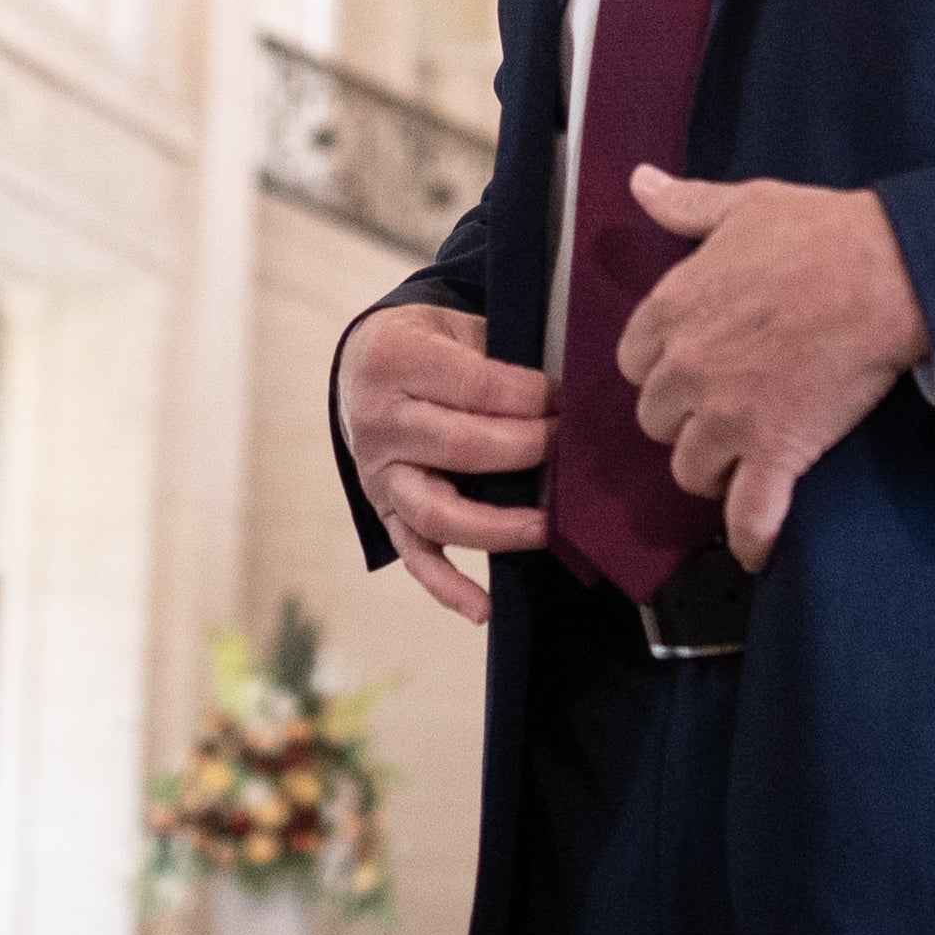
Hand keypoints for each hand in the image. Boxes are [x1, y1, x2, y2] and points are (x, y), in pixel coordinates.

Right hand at [340, 305, 550, 624]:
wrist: (362, 366)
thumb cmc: (426, 345)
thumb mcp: (454, 326)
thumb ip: (501, 356)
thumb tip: (572, 392)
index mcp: (396, 360)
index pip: (477, 388)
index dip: (533, 398)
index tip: (571, 401)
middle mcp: (380, 421)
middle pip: (461, 447)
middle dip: (528, 450)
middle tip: (572, 450)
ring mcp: (380, 474)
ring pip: (437, 512)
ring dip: (498, 525)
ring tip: (546, 527)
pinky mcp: (384, 513)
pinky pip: (414, 556)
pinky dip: (446, 587)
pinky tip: (482, 607)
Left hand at [618, 167, 931, 569]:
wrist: (890, 273)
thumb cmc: (823, 233)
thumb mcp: (744, 204)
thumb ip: (685, 204)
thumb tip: (640, 183)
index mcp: (670, 310)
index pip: (633, 363)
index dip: (662, 368)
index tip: (689, 367)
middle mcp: (687, 370)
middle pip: (656, 422)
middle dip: (684, 420)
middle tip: (723, 409)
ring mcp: (729, 417)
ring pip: (692, 470)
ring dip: (715, 469)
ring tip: (745, 460)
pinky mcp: (777, 452)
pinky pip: (750, 515)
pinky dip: (753, 538)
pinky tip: (758, 549)